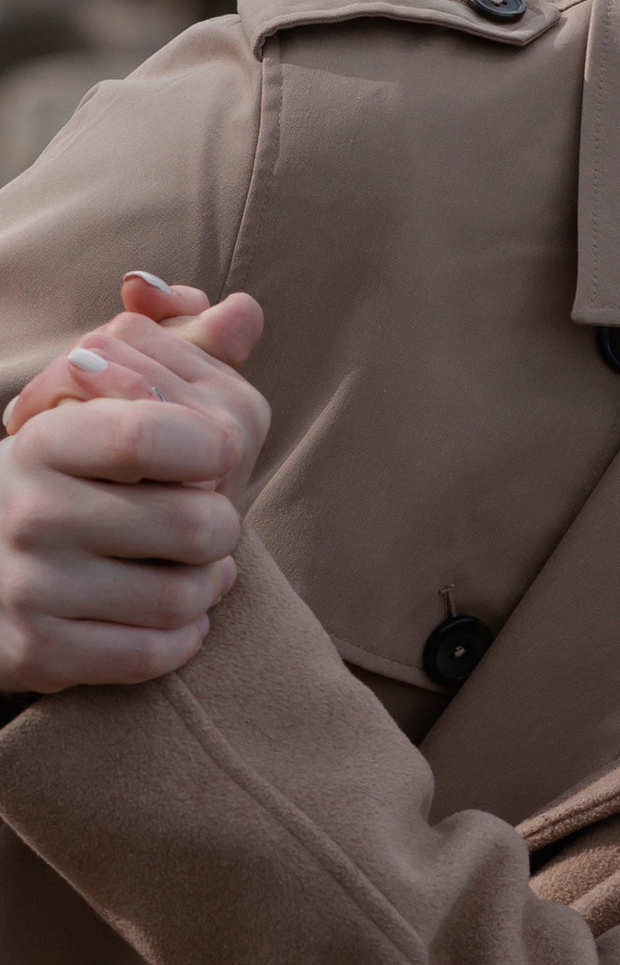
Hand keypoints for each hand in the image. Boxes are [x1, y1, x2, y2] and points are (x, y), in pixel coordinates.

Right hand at [0, 282, 269, 693]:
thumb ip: (176, 351)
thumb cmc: (61, 476)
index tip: (211, 455)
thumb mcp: (97, 405)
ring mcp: (29, 587)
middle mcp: (30, 511)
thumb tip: (246, 310)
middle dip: (221, 528)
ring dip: (207, 586)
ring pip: (185, 597)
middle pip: (197, 525)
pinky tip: (169, 614)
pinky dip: (181, 638)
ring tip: (192, 568)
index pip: (152, 433)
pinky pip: (155, 654)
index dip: (211, 447)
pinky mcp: (37, 653)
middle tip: (206, 523)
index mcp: (45, 439)